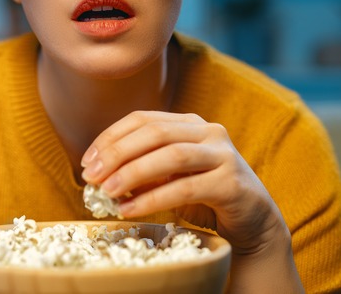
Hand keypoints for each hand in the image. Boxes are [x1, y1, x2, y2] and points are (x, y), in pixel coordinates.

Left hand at [81, 110, 286, 255]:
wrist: (252, 221)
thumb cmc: (205, 196)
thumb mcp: (170, 177)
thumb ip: (143, 170)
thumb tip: (100, 176)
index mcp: (189, 123)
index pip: (143, 119)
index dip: (111, 137)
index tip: (87, 161)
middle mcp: (208, 132)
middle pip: (155, 132)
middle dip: (118, 152)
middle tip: (92, 176)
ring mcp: (223, 154)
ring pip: (171, 155)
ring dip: (133, 173)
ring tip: (108, 192)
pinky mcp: (231, 183)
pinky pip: (186, 188)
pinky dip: (153, 199)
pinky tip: (130, 210)